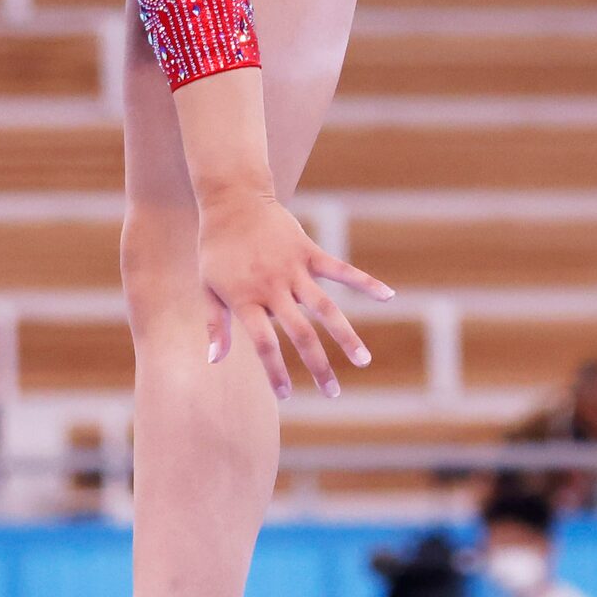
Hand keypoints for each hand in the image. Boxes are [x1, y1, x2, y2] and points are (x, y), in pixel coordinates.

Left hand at [197, 192, 391, 397]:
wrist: (233, 201)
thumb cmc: (217, 249)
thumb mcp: (208, 288)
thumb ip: (216, 325)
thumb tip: (215, 360)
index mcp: (247, 300)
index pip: (265, 345)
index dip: (276, 372)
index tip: (287, 395)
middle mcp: (273, 288)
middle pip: (301, 334)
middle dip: (318, 366)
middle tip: (333, 393)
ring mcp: (293, 270)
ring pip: (326, 308)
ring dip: (346, 336)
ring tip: (363, 361)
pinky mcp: (309, 252)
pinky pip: (340, 270)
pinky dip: (365, 282)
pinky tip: (388, 296)